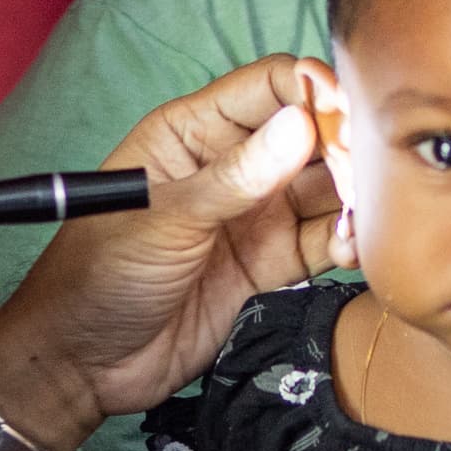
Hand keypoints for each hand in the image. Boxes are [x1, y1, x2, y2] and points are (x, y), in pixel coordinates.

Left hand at [0, 57, 351, 437]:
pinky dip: (347, 241)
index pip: (269, 86)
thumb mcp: (164, 218)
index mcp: (194, 132)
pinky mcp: (270, 266)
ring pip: (325, 189)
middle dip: (345, 146)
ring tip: (367, 212)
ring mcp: (255, 216)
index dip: (313, 89)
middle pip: (310, 135)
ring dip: (354, 196)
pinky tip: (353, 247)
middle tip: (364, 173)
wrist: (83, 363)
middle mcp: (232, 166)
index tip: (347, 110)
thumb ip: (235, 179)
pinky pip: (323, 242)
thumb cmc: (97, 275)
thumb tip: (301, 126)